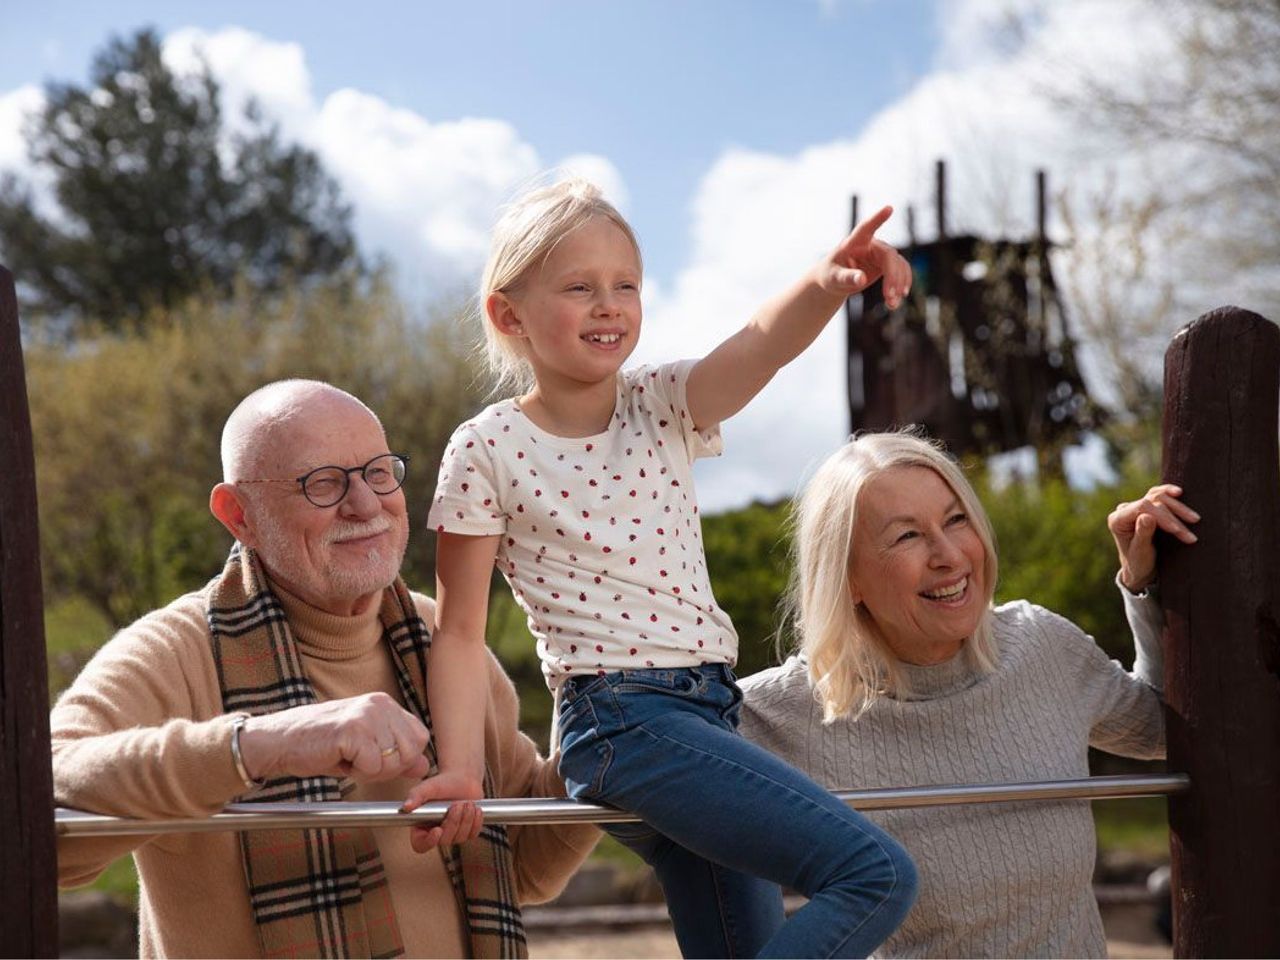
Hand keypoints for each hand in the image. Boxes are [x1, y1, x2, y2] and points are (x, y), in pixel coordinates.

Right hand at [236, 692, 430, 783]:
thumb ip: (395, 754)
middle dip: (388, 768)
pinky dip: (356, 773)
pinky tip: (338, 760)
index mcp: (385, 704)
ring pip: (394, 761)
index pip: (420, 737)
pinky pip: (372, 766)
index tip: (376, 761)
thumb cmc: (320, 745)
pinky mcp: (352, 730)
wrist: (279, 742)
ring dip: (370, 771)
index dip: (403, 758)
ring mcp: (367, 715)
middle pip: (411, 751)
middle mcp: (380, 704)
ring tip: (346, 759)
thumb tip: (425, 766)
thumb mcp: (364, 747)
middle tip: (358, 763)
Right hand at [400, 770, 485, 850]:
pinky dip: (476, 821)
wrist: (462, 779)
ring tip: (468, 803)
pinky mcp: (467, 832)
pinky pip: (473, 834)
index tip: (437, 830)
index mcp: (421, 826)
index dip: (429, 842)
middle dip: (453, 822)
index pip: (421, 845)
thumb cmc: (442, 783)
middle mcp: (436, 834)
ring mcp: (453, 835)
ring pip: (460, 837)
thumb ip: (416, 796)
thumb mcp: (427, 787)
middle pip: (445, 840)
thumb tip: (406, 807)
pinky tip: (476, 809)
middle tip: (457, 804)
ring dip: (466, 819)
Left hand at [814, 205, 911, 308]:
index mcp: (854, 242)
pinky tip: (896, 301)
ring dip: (899, 284)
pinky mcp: (887, 264)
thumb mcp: (834, 279)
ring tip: (892, 304)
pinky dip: (902, 285)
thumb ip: (846, 277)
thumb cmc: (831, 275)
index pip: (866, 228)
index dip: (877, 218)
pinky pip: (901, 271)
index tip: (889, 208)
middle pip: (889, 255)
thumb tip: (861, 279)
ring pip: (899, 264)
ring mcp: (881, 253)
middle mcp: (871, 244)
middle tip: (889, 297)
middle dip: (892, 277)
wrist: (835, 280)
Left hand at [1107, 484, 1199, 592]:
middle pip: (1153, 503)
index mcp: (1117, 520)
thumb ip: (1142, 534)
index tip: (1177, 530)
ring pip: (1158, 497)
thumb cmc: (1138, 562)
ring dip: (1179, 508)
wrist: (1140, 567)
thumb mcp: (1140, 552)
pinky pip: (1158, 494)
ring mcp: (1135, 506)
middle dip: (1174, 518)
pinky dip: (1169, 493)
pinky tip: (1179, 492)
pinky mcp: (1146, 505)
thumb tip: (1147, 516)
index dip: (1162, 517)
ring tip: (1195, 520)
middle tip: (1190, 536)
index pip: (1142, 508)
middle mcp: (1124, 509)